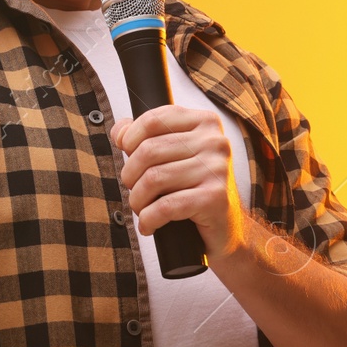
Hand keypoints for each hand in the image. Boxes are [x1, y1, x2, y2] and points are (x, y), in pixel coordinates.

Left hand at [110, 106, 248, 262]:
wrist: (226, 226)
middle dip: (130, 175)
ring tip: (141, 209)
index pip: (153, 119)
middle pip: (149, 150)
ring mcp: (217, 168)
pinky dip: (149, 218)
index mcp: (204, 122)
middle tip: (133, 190)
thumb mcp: (172, 156)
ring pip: (154, 178)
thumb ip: (145, 136)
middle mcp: (215, 141)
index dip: (130, 139)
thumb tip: (119, 132)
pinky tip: (149, 225)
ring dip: (137, 200)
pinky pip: (166, 206)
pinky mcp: (215, 198)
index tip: (127, 156)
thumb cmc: (193, 187)